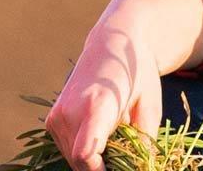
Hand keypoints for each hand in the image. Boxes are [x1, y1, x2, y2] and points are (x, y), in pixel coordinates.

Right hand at [43, 22, 160, 170]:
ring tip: (116, 141)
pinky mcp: (52, 120)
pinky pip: (68, 150)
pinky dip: (84, 152)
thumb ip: (144, 142)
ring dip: (93, 162)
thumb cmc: (137, 73)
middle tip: (126, 158)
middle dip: (103, 168)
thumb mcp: (150, 106)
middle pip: (80, 163)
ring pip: (73, 160)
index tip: (121, 168)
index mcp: (96, 106)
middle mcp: (69, 112)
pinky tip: (102, 136)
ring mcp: (57, 116)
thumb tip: (141, 167)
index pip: (85, 155)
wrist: (111, 44)